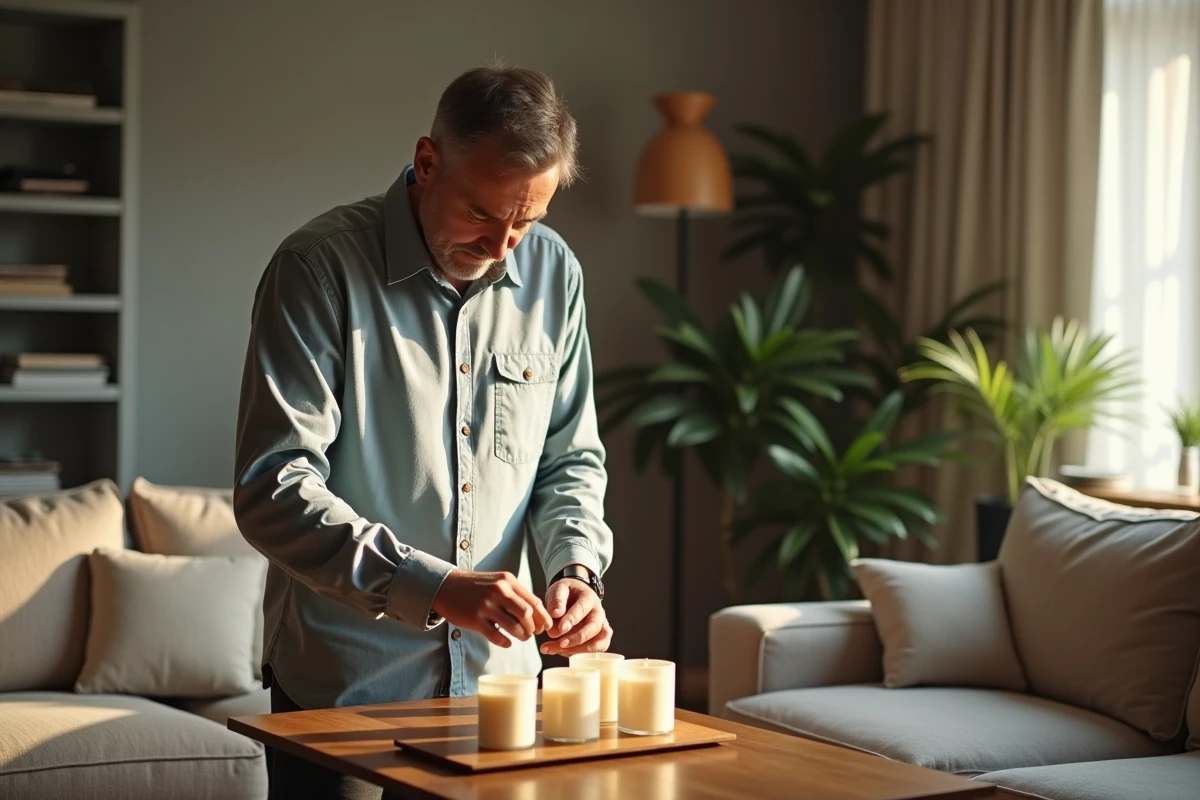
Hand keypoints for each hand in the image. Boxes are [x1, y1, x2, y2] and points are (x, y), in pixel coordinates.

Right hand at [431, 570, 552, 647]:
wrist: (447, 586)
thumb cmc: (476, 586)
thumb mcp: (498, 581)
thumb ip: (515, 593)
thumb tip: (536, 611)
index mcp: (508, 581)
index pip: (534, 601)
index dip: (543, 617)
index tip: (545, 626)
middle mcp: (499, 591)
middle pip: (527, 614)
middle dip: (533, 627)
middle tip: (532, 634)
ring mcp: (486, 605)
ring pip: (514, 626)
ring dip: (521, 635)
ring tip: (521, 638)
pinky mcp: (475, 618)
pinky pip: (496, 635)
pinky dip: (505, 642)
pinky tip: (507, 643)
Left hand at [540, 578, 611, 656]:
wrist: (574, 595)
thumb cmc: (567, 593)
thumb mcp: (559, 589)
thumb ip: (557, 600)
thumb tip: (555, 614)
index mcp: (589, 597)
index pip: (583, 608)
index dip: (573, 618)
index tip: (561, 627)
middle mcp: (599, 613)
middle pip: (594, 628)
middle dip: (577, 638)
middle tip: (560, 643)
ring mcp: (601, 627)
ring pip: (597, 643)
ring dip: (576, 650)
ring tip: (552, 649)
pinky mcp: (598, 639)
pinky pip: (593, 651)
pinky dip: (576, 653)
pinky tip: (558, 651)